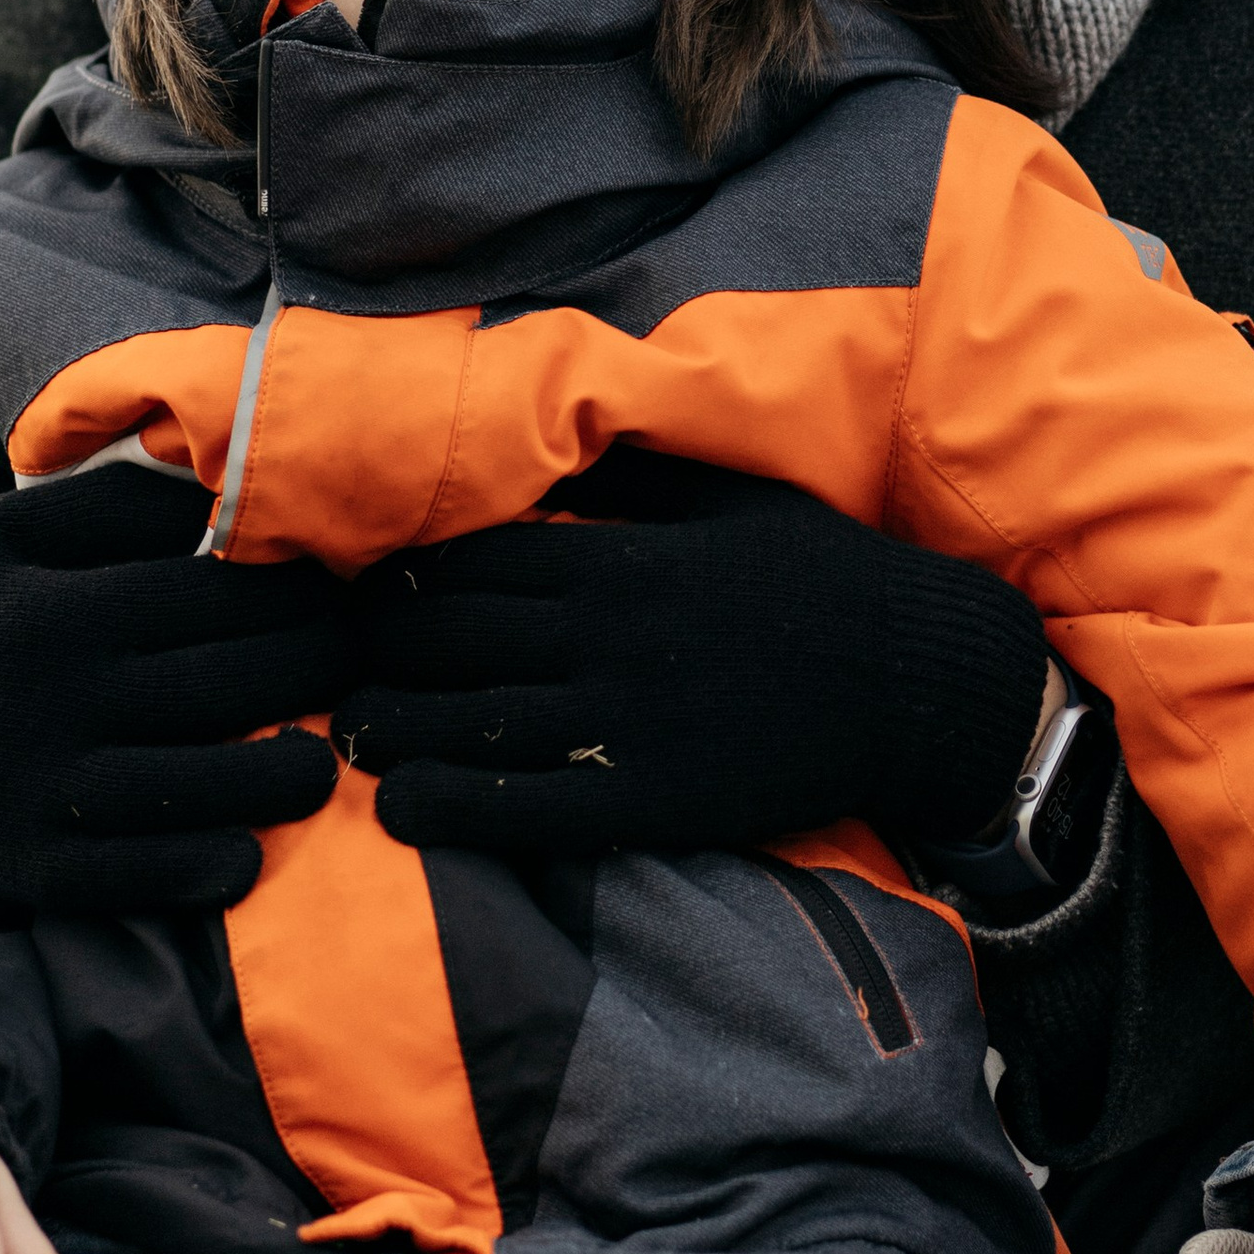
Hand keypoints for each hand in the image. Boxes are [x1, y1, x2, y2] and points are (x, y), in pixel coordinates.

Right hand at [0, 467, 347, 911]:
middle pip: (223, 687)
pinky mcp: (13, 860)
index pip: (217, 595)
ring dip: (281, 782)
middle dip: (316, 676)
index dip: (303, 595)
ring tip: (327, 766)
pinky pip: (125, 875)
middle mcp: (55, 697)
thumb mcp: (9, 529)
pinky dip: (196, 870)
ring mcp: (34, 786)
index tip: (353, 594)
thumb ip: (118, 507)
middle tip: (365, 671)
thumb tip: (232, 498)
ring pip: (193, 789)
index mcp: (62, 607)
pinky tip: (246, 855)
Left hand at [338, 481, 1050, 860]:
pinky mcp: (651, 800)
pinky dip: (451, 805)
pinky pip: (525, 805)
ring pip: (469, 721)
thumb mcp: (728, 501)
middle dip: (378, 648)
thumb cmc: (825, 577)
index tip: (358, 587)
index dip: (399, 577)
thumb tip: (554, 447)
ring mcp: (625, 722)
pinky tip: (400, 807)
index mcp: (618, 559)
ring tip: (345, 732)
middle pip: (449, 639)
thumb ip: (632, 483)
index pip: (469, 562)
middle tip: (336, 661)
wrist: (917, 676)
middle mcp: (605, 636)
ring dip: (389, 726)